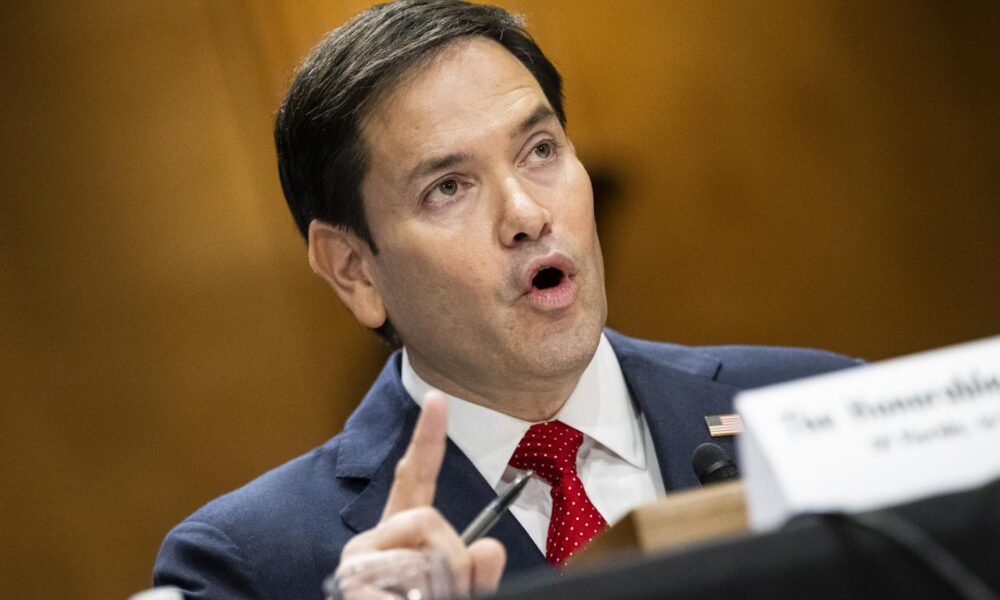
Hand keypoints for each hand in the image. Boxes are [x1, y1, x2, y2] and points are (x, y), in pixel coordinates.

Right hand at [333, 392, 505, 597]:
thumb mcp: (457, 594)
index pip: (415, 480)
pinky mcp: (353, 583)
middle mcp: (372, 544)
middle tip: (448, 591)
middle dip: (455, 557)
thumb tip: (489, 547)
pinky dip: (418, 597)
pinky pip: (409, 577)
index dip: (427, 439)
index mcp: (399, 541)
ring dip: (445, 582)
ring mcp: (358, 564)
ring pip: (427, 547)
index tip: (437, 400)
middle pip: (430, 518)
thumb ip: (476, 574)